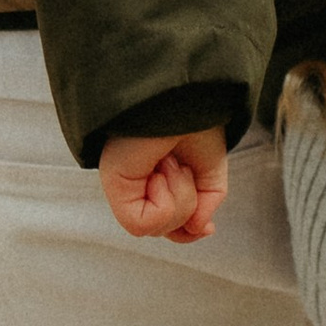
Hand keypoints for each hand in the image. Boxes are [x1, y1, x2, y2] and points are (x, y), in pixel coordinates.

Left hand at [98, 126, 229, 244]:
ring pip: (157, 228)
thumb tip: (197, 228)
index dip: (188, 231)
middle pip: (167, 227)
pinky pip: (140, 224)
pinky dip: (163, 204)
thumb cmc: (195, 116)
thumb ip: (207, 201)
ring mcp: (125, 183)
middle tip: (184, 168)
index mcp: (159, 176)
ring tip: (171, 162)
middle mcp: (139, 181)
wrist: (185, 94)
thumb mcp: (211, 166)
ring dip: (179, 198)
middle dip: (188, 206)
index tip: (207, 228)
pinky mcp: (115, 185)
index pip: (168, 221)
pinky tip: (160, 172)